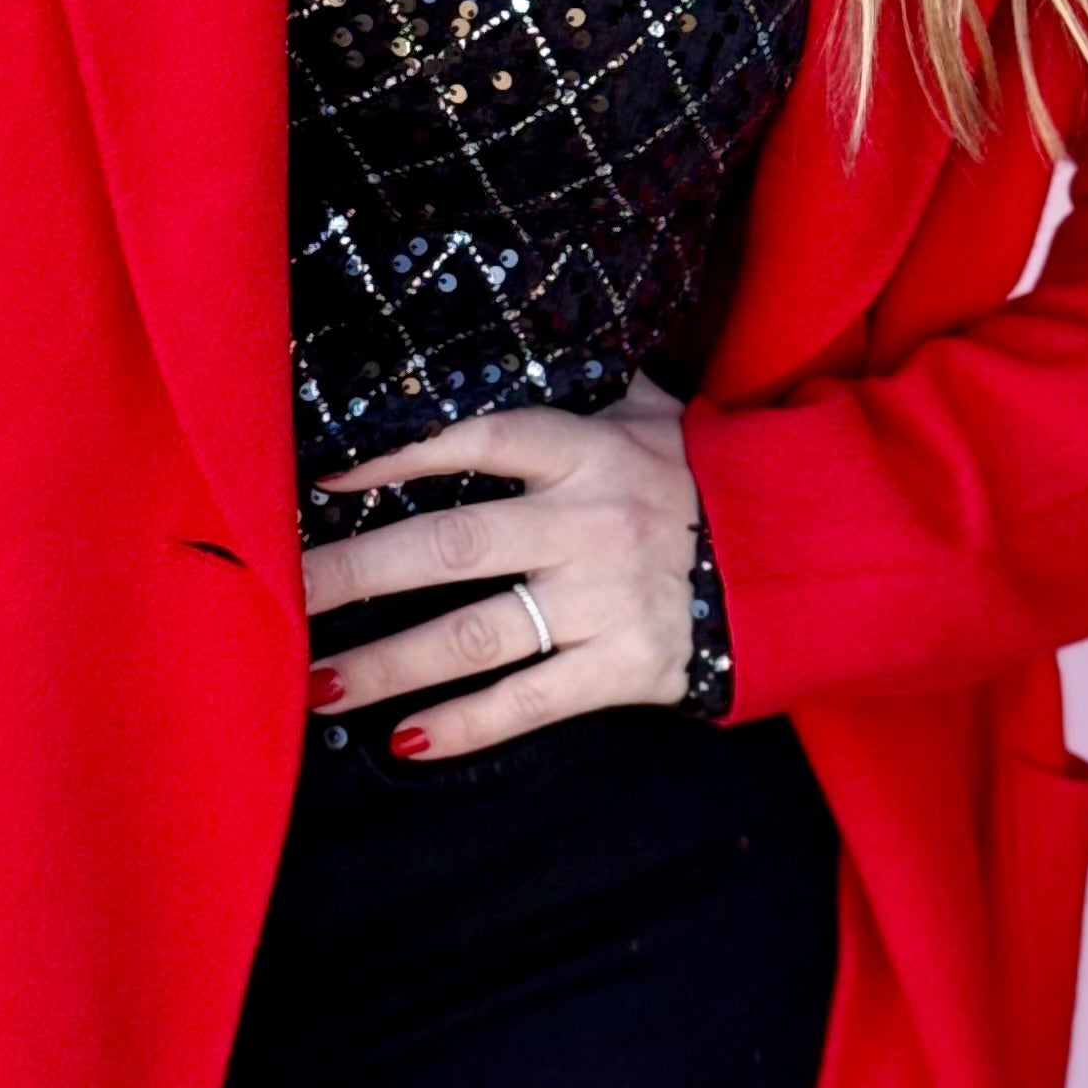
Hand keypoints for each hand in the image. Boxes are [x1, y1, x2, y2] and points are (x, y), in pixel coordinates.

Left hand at [303, 371, 700, 758]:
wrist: (806, 561)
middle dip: (354, 575)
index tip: (324, 478)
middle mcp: (588, 524)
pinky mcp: (627, 667)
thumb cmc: (710, 482)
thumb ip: (586, 393)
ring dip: (386, 663)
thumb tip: (512, 347)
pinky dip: (467, 724)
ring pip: (473, 634)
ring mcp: (605, 600)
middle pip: (448, 547)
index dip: (398, 454)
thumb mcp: (657, 417)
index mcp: (590, 452)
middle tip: (281, 595)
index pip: (480, 441)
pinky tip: (405, 740)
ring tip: (314, 683)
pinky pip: (530, 700)